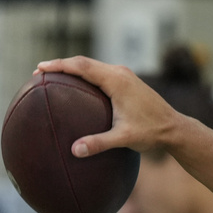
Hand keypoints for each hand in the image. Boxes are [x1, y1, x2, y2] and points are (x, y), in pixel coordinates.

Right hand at [35, 56, 180, 156]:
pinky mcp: (127, 81)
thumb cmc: (152, 132)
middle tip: (38, 72)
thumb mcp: (124, 139)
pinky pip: (100, 72)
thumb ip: (99, 143)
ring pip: (93, 66)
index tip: (39, 68)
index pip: (82, 66)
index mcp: (117, 80)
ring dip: (72, 68)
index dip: (59, 65)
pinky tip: (75, 86)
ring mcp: (125, 75)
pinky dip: (84, 75)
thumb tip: (75, 150)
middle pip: (84, 62)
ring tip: (52, 76)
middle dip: (61, 64)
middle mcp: (120, 73)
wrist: (175, 128)